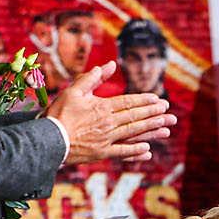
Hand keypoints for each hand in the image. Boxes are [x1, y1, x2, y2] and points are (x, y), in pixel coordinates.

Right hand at [45, 61, 176, 164]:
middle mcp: (107, 123)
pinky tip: (148, 150)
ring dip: (151, 130)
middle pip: (135, 117)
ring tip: (166, 128)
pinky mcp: (102, 153)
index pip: (128, 102)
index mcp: (102, 107)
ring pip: (133, 133)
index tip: (158, 99)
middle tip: (169, 112)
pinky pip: (122, 153)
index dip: (144, 101)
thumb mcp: (73, 91)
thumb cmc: (59, 114)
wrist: (49, 139)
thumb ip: (92, 78)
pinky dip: (135, 151)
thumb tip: (109, 65)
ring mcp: (106, 139)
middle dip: (154, 114)